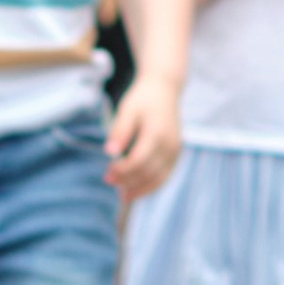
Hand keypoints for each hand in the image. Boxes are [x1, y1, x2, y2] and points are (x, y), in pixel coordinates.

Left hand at [104, 73, 181, 198]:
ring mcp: (175, 150)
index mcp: (156, 133)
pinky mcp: (176, 153)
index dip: (122, 171)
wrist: (164, 89)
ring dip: (140, 189)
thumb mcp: (127, 110)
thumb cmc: (143, 99)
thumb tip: (109, 153)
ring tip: (123, 195)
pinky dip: (152, 185)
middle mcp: (170, 144)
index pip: (138, 161)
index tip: (107, 173)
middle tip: (109, 181)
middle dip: (128, 181)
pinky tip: (137, 189)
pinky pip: (165, 175)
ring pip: (159, 178)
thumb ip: (120, 131)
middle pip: (148, 172)